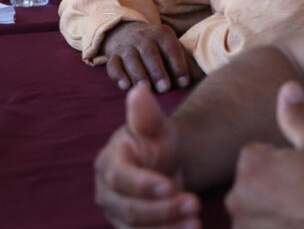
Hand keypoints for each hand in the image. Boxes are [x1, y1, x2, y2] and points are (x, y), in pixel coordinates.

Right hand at [95, 83, 200, 228]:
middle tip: (195, 204)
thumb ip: (146, 113)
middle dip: (162, 210)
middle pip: (128, 209)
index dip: (143, 184)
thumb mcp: (155, 126)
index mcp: (109, 162)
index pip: (121, 177)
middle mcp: (107, 192)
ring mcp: (116, 215)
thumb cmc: (156, 142)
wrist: (163, 165)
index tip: (170, 186)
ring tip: (196, 223)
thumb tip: (138, 89)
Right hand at [103, 22, 201, 93]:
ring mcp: (126, 46)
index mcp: (161, 34)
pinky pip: (113, 65)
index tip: (184, 82)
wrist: (125, 31)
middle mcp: (143, 37)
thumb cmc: (155, 46)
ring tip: (145, 88)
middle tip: (165, 88)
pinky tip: (125, 86)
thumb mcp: (169, 45)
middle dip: (157, 71)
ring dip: (138, 74)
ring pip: (131, 59)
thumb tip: (196, 80)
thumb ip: (181, 61)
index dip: (178, 65)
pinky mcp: (113, 55)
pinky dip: (118, 76)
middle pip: (149, 52)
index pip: (171, 48)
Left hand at [225, 82, 303, 228]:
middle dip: (270, 190)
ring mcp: (242, 227)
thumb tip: (288, 85)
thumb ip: (296, 116)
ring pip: (252, 212)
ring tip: (300, 216)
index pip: (256, 156)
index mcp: (249, 165)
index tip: (302, 177)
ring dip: (268, 213)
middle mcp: (235, 197)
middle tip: (302, 197)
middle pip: (251, 185)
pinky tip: (294, 227)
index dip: (281, 165)